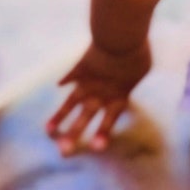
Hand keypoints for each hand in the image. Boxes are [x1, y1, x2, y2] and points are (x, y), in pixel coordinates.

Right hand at [46, 40, 151, 154]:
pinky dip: (65, 78)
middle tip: (63, 151)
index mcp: (117, 97)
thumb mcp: (141, 67)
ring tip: (48, 130)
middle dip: (73, 135)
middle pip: (84, 119)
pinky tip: (58, 84)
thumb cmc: (137, 53)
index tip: (96, 148)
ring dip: (59, 116)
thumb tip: (131, 75)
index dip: (102, 134)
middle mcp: (99, 94)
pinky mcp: (80, 67)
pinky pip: (71, 75)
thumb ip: (133, 75)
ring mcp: (87, 82)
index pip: (108, 121)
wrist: (120, 38)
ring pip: (69, 103)